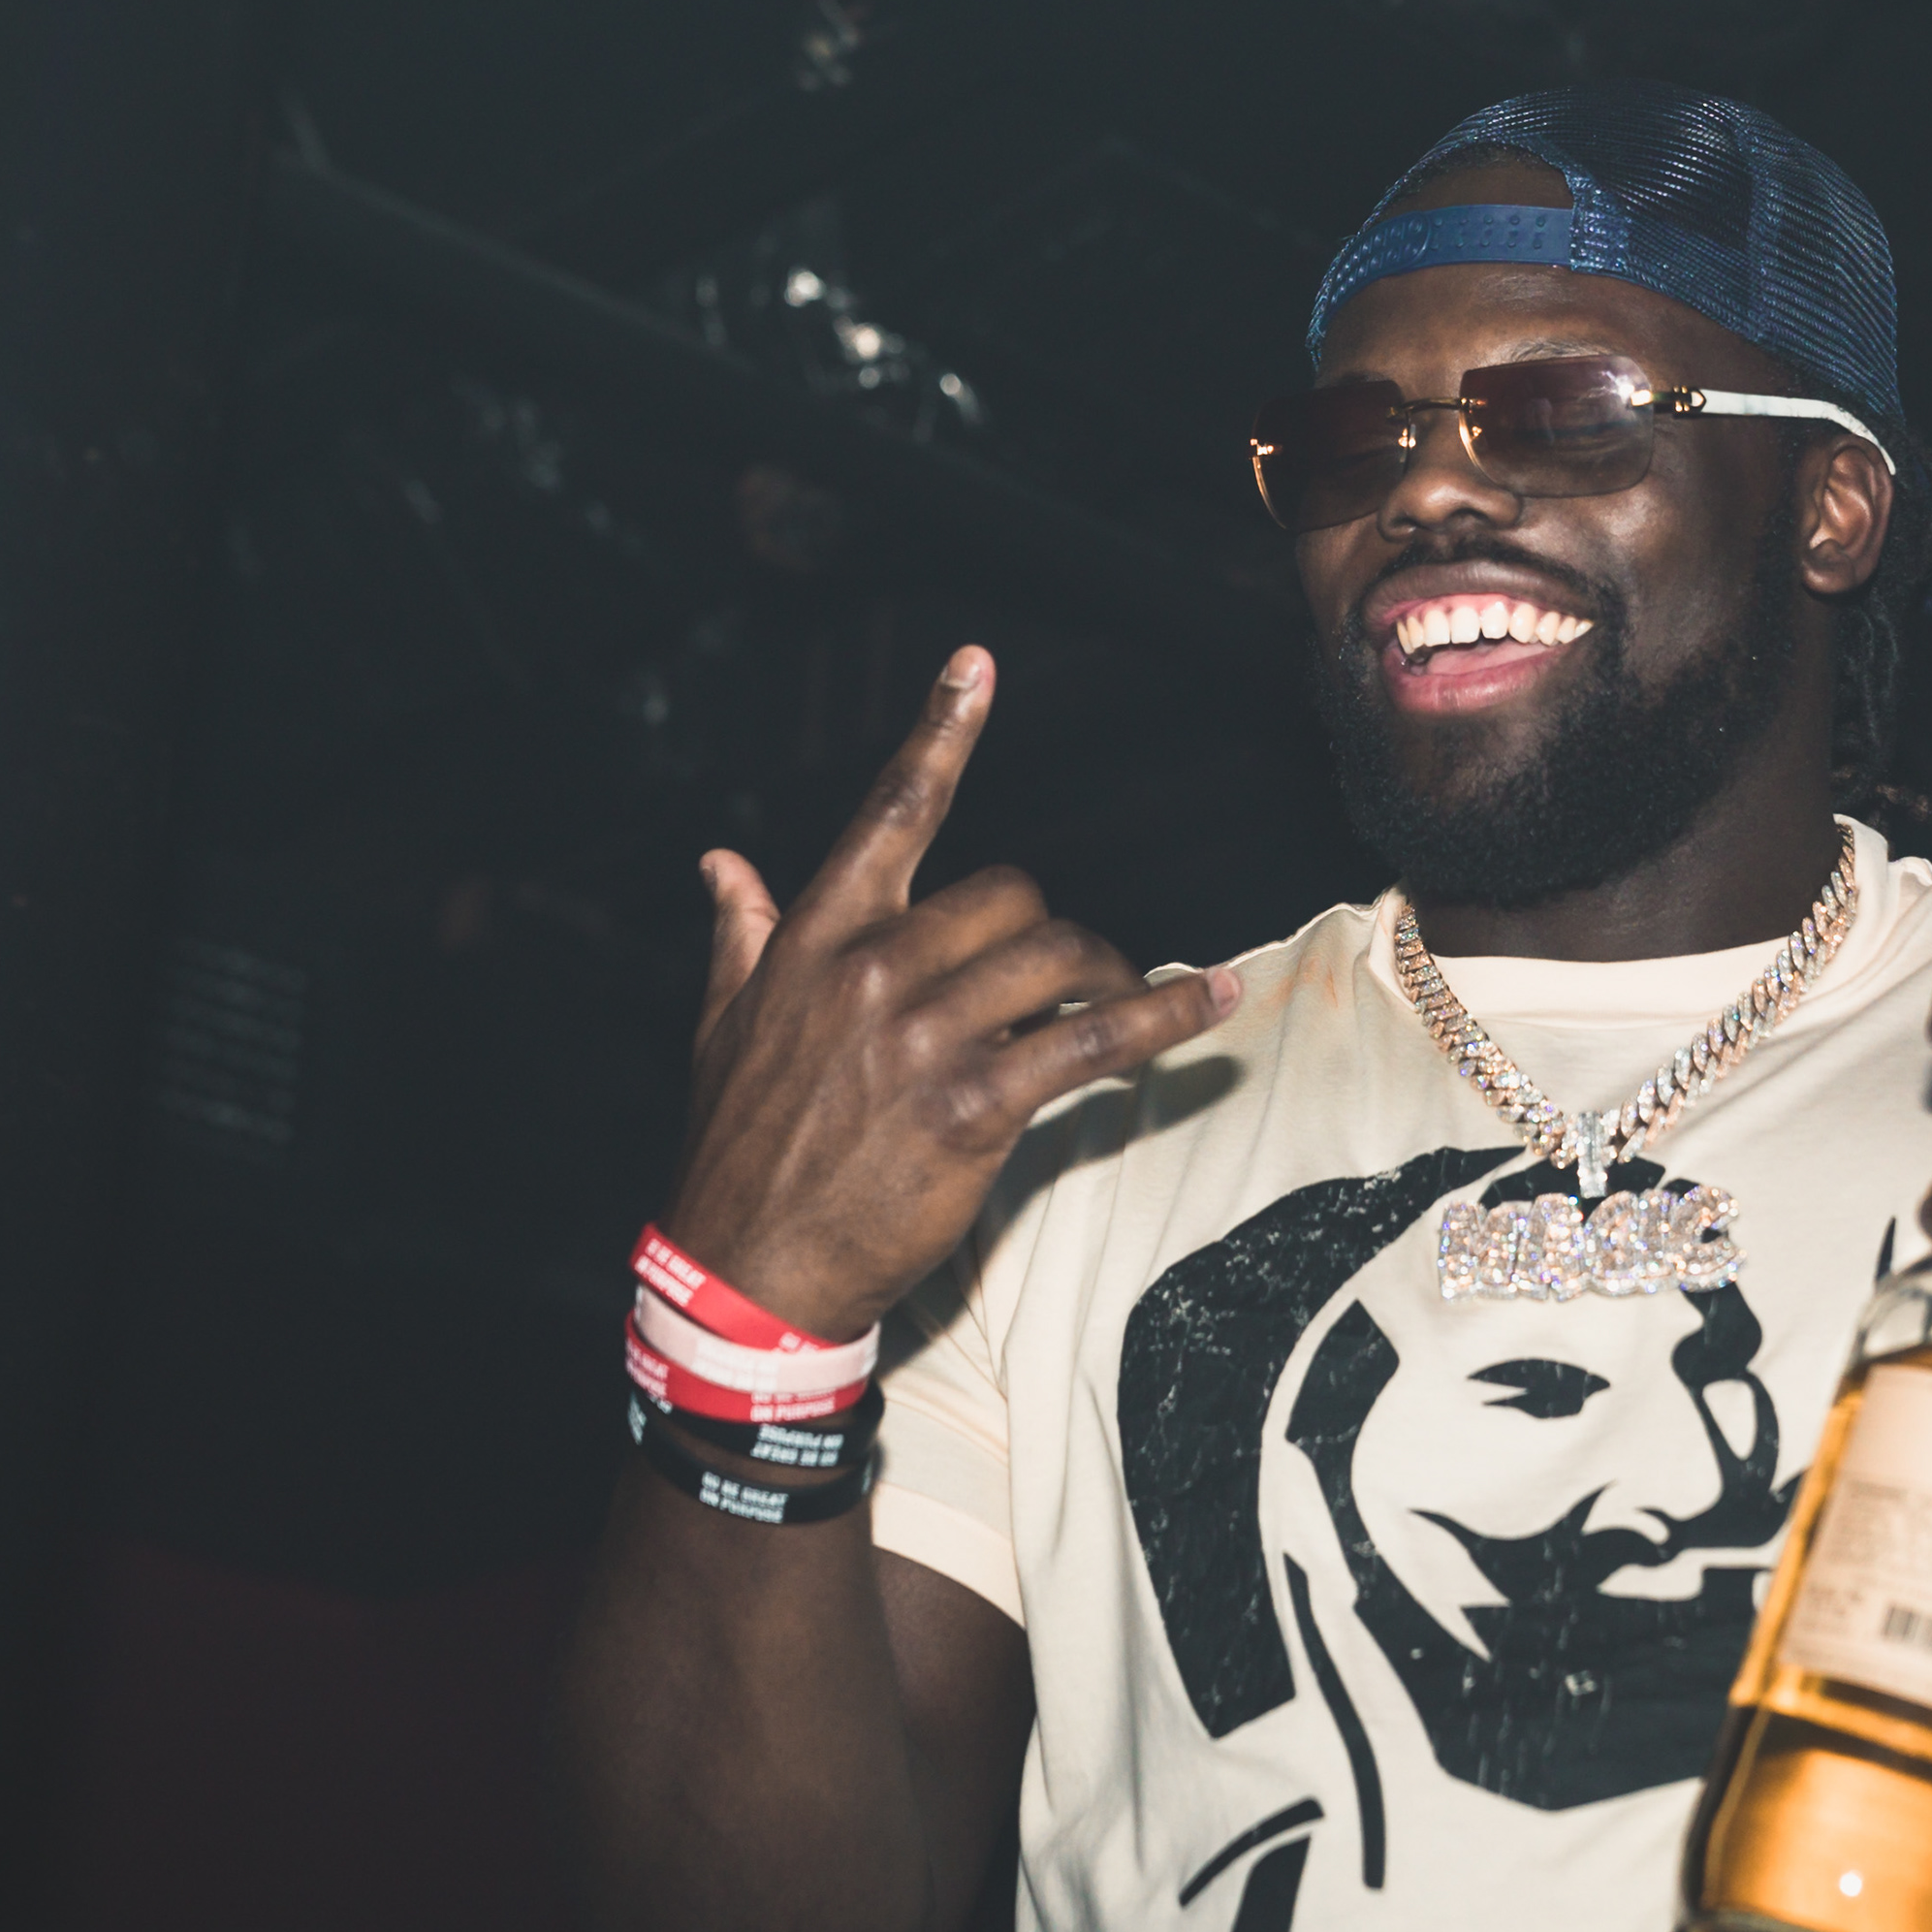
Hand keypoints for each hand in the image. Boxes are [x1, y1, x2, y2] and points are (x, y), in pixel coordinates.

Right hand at [663, 647, 1239, 1341]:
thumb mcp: (723, 1027)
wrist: (746, 1268)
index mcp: (816, 940)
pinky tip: (1212, 1003)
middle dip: (1052, 933)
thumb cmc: (740, 1145)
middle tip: (1071, 976)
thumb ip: (742, 935)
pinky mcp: (972, 1105)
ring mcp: (923, 1037)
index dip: (939, 733)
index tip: (978, 663)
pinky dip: (1164, 1018)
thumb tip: (720, 865)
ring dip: (1106, 973)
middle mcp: (872, 971)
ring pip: (1055, 956)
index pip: (890, 815)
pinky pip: (1093, 1041)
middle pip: (1008, 895)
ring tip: (1119, 1000)